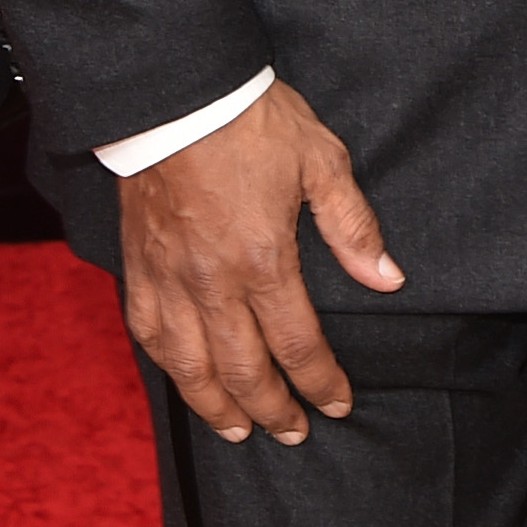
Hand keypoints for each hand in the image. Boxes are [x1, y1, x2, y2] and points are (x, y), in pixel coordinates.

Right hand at [119, 76, 402, 444]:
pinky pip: (148, 333)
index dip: (320, 381)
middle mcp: (212, 282)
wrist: (175, 93)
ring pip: (189, 366)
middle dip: (272, 410)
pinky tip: (181, 378)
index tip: (338, 403)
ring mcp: (170, 278)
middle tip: (292, 433)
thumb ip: (352, 227)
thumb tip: (387, 278)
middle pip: (242, 371)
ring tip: (237, 430)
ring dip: (216, 406)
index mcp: (264, 260)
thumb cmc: (252, 120)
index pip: (297, 344)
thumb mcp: (321, 161)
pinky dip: (167, 366)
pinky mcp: (139, 265)